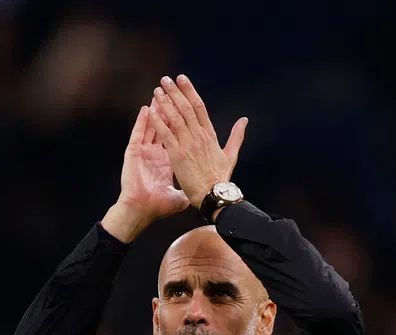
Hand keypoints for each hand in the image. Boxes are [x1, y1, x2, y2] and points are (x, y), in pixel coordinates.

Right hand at [102, 105, 188, 242]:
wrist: (142, 212)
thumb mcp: (179, 198)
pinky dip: (143, 121)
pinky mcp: (134, 154)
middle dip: (171, 108)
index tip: (189, 110)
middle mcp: (156, 153)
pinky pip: (139, 134)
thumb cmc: (157, 206)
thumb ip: (189, 190)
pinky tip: (146, 109)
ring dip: (157, 110)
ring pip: (152, 126)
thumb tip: (200, 193)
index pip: (178, 136)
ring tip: (161, 94)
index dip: (183, 123)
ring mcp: (145, 152)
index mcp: (168, 160)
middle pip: (166, 126)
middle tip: (175, 94)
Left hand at [148, 75, 247, 209]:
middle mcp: (199, 136)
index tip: (182, 79)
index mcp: (210, 134)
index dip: (190, 91)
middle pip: (186, 108)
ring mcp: (188, 144)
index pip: (199, 107)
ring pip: (176, 117)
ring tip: (157, 90)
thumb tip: (244, 120)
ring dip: (165, 102)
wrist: (213, 194)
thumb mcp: (231, 154)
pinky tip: (151, 110)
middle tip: (166, 79)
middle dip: (175, 92)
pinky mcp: (177, 155)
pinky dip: (158, 121)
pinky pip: (166, 134)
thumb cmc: (220, 177)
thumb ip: (236, 136)